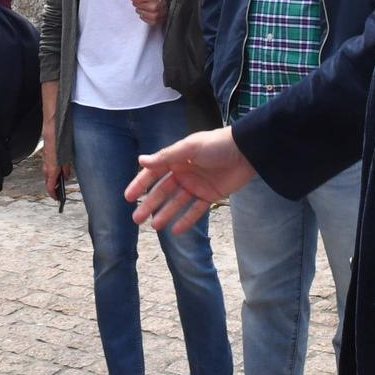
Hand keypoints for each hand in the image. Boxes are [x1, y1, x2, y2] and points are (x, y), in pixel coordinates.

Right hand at [41, 142, 67, 200]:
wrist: (51, 135)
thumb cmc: (59, 146)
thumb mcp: (66, 160)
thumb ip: (66, 170)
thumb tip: (66, 177)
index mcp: (52, 171)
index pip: (50, 188)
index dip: (53, 195)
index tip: (57, 198)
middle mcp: (46, 169)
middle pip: (48, 183)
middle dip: (54, 188)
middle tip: (59, 192)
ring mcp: (44, 164)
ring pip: (48, 176)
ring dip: (53, 180)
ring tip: (60, 182)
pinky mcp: (44, 160)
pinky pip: (47, 169)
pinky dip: (52, 173)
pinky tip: (57, 172)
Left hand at [123, 0, 165, 25]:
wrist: (169, 2)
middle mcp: (155, 6)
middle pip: (136, 4)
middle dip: (137, 0)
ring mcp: (155, 15)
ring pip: (138, 11)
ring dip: (140, 8)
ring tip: (147, 4)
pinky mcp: (155, 21)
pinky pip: (142, 18)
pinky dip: (143, 14)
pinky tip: (148, 11)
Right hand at [124, 127, 253, 232]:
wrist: (246, 151)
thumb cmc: (216, 145)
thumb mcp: (189, 148)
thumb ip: (165, 157)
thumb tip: (140, 161)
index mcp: (177, 159)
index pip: (154, 173)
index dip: (140, 184)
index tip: (128, 197)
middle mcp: (184, 172)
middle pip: (163, 191)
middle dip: (150, 204)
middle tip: (136, 219)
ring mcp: (197, 185)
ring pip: (177, 202)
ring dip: (165, 213)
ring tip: (154, 226)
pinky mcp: (211, 195)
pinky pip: (196, 210)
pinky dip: (186, 220)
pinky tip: (176, 230)